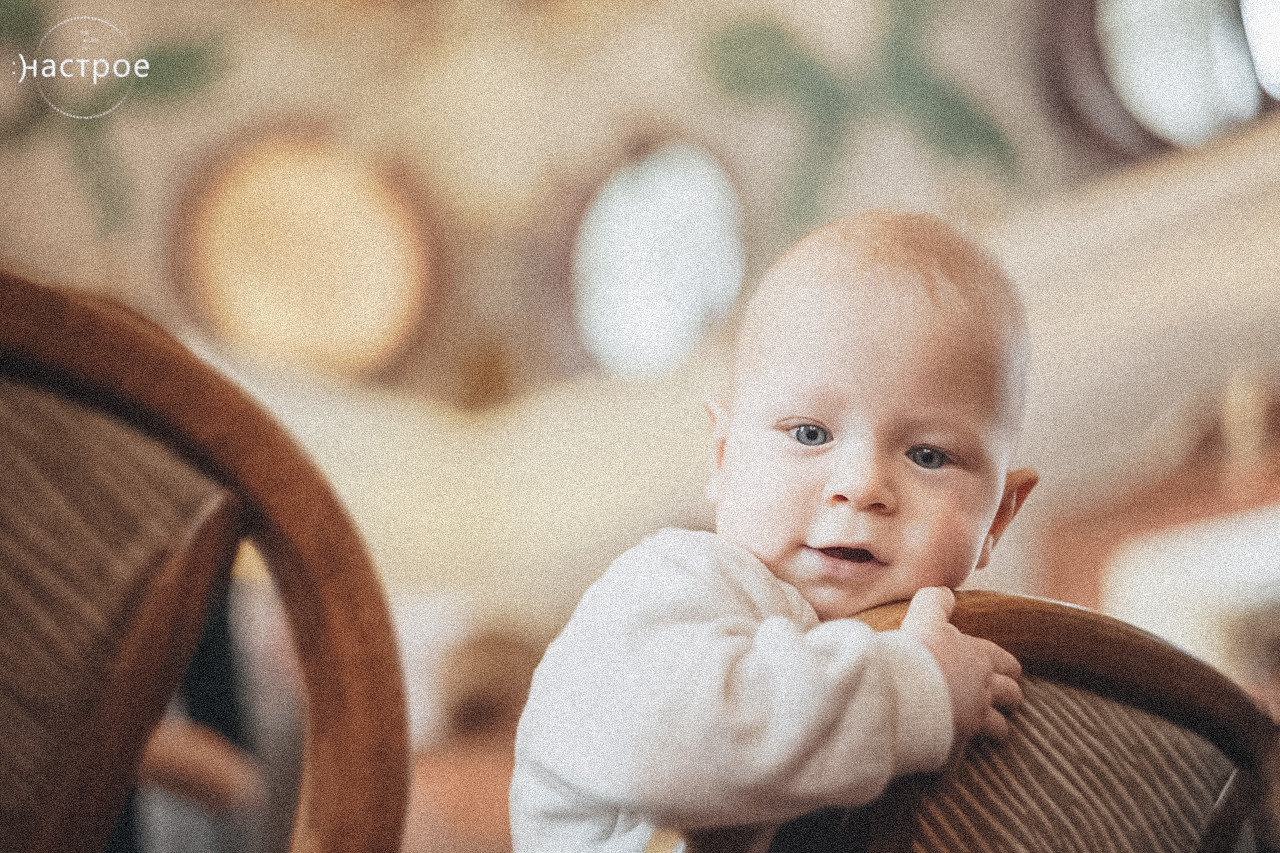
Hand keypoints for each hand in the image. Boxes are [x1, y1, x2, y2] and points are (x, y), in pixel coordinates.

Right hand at [899, 587, 1022, 751]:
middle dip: (1009, 696)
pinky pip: (965, 753)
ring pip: (1000, 727)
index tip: (1006, 670)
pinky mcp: (958, 745)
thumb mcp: (924, 616)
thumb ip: (935, 602)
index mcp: (979, 658)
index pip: (1007, 663)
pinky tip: (953, 751)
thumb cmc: (916, 651)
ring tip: (990, 728)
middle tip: (1002, 697)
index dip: (1007, 667)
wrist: (901, 691)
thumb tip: (946, 592)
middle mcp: (983, 690)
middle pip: (1011, 695)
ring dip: (996, 726)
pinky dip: (960, 751)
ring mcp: (973, 720)